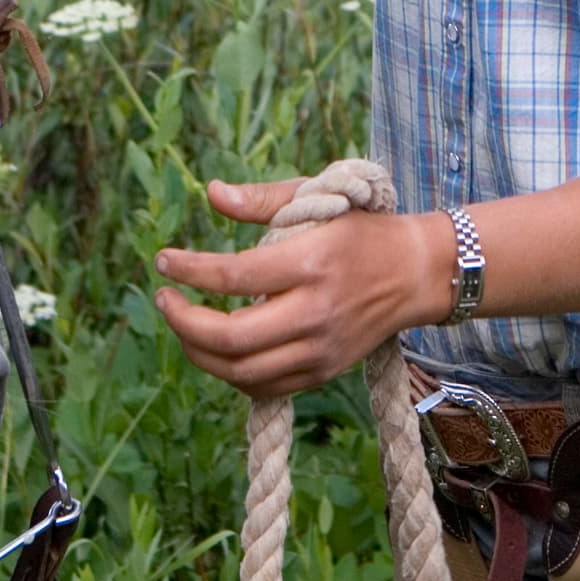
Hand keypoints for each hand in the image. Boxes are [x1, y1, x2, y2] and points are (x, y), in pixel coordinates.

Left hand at [153, 177, 446, 400]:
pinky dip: (230, 373)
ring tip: (183, 323)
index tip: (164, 260)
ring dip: (198, 352)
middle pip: (231, 337)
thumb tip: (211, 193)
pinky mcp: (323, 372)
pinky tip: (217, 349)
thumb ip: (262, 199)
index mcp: (311, 263)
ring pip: (241, 372)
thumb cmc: (361, 229)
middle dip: (183, 321)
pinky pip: (263, 387)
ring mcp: (321, 349)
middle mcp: (315, 312)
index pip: (235, 276)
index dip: (190, 270)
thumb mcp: (318, 199)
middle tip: (164, 298)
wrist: (416, 274)